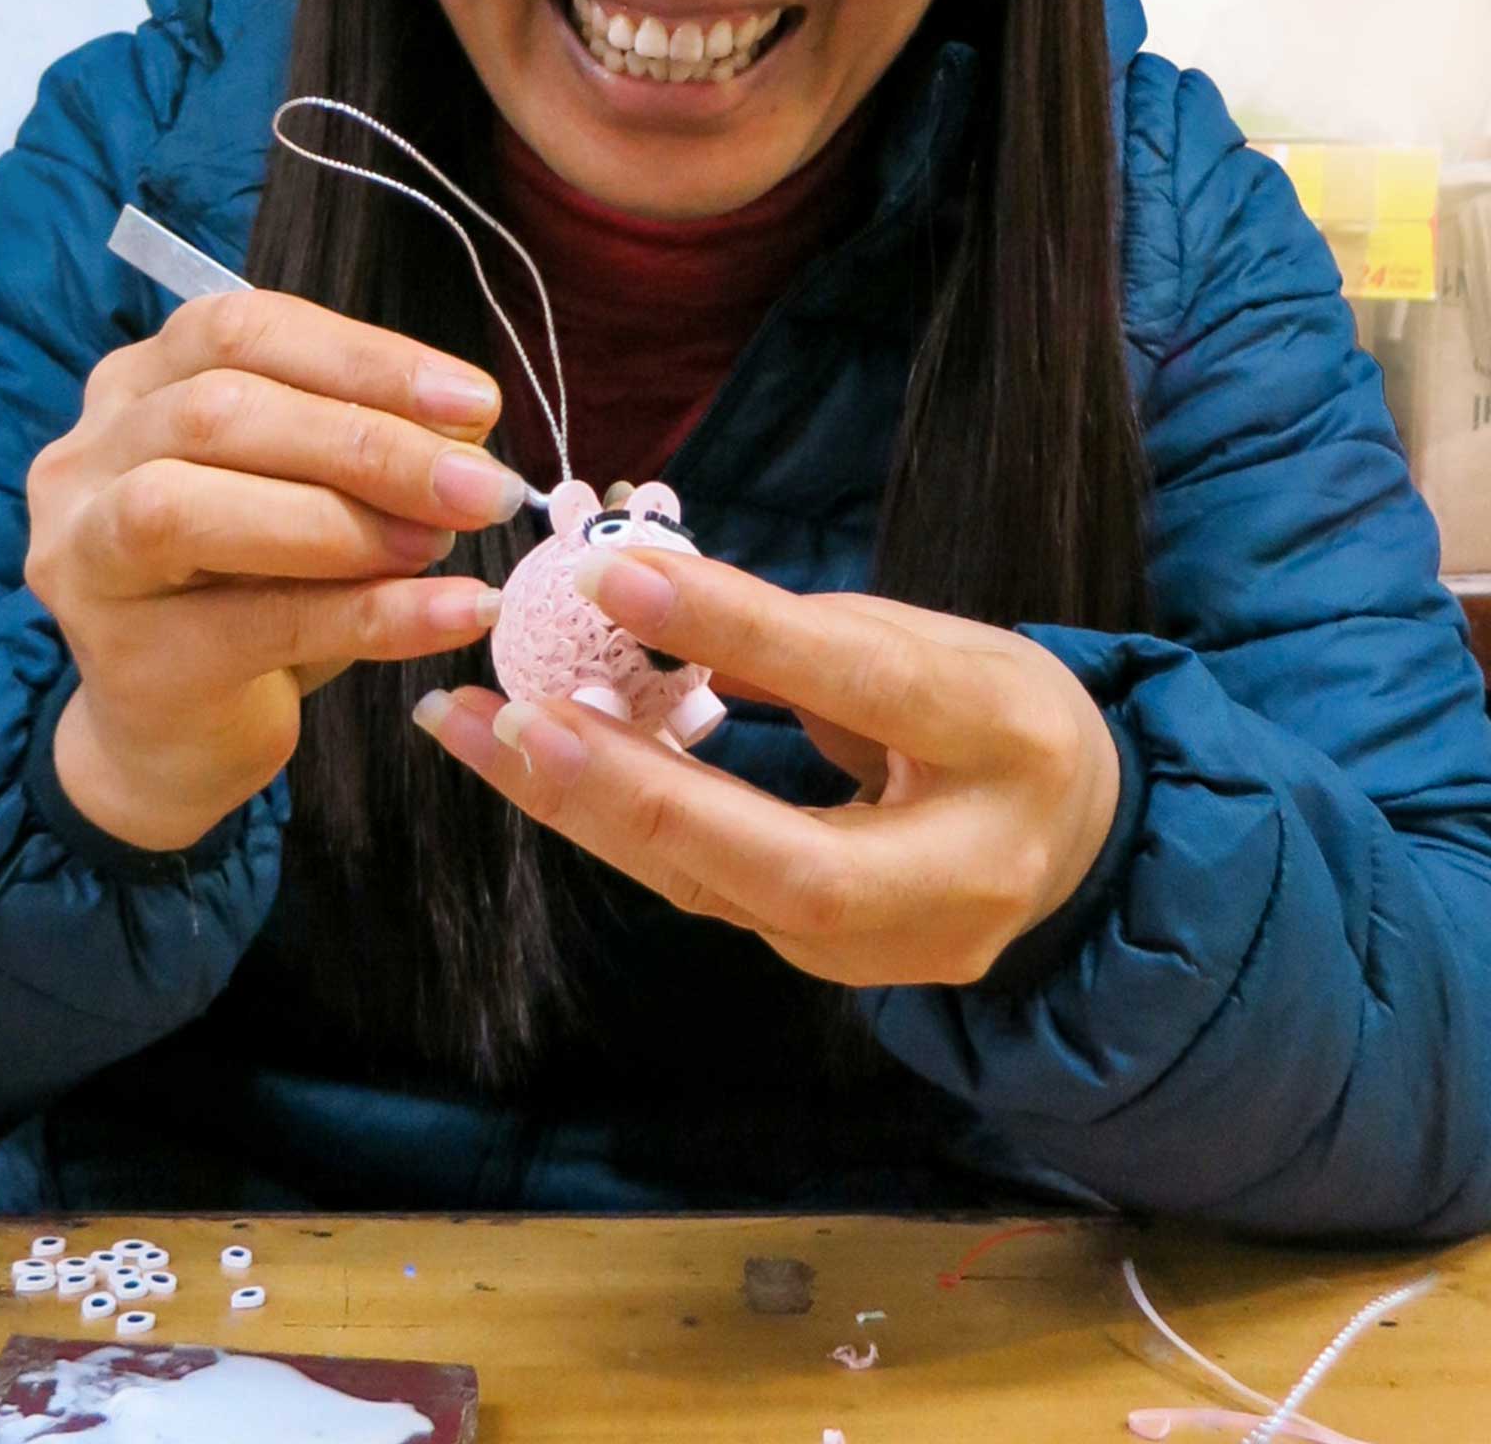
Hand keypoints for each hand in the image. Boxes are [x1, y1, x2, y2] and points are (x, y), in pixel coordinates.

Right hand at [26, 290, 524, 850]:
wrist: (176, 742)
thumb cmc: (250, 593)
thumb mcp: (308, 496)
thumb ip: (362, 448)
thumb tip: (467, 427)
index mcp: (136, 387)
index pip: (241, 332)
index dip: (363, 359)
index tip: (475, 404)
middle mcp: (84, 459)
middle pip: (217, 411)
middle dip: (369, 443)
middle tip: (483, 488)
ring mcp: (83, 558)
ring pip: (191, 510)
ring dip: (344, 522)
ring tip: (446, 546)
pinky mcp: (124, 660)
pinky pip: (255, 625)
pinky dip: (370, 615)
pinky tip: (453, 614)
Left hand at [411, 547, 1120, 986]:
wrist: (1077, 844)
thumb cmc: (994, 716)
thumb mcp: (932, 643)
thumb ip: (804, 638)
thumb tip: (650, 608)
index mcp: (1008, 745)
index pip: (862, 683)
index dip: (739, 631)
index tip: (612, 579)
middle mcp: (954, 875)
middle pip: (779, 862)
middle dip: (633, 793)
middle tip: (511, 717)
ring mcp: (886, 947)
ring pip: (712, 890)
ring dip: (578, 809)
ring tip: (465, 728)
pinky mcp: (823, 964)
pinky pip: (702, 888)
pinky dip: (610, 822)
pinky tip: (526, 761)